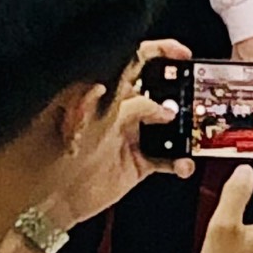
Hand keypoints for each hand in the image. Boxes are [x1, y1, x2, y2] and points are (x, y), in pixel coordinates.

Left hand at [47, 40, 193, 231]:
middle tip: (201, 97)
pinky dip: (180, 162)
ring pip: (170, 127)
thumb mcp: (91, 122)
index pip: (134, 64)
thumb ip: (125, 109)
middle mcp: (122, 113)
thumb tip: (160, 106)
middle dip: (184, 93)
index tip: (182, 54)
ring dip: (187, 130)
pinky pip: (168, 159)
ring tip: (198, 135)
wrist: (51, 199)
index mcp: (107, 95)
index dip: (159, 53)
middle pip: (161, 94)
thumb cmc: (55, 155)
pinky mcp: (139, 164)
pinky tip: (184, 165)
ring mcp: (132, 138)